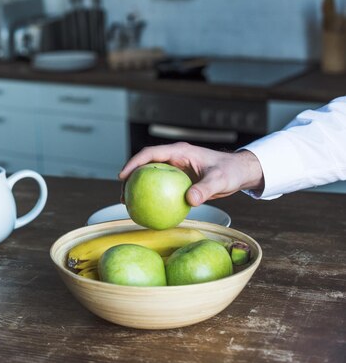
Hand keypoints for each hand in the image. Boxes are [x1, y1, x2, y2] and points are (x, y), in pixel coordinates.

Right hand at [119, 142, 264, 205]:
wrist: (239, 172)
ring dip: (137, 188)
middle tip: (122, 196)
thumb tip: (190, 201)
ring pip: (149, 176)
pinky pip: (159, 186)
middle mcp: (173, 158)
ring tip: (128, 204)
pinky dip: (150, 196)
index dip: (133, 163)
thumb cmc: (230, 172)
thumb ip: (205, 189)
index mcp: (179, 152)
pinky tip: (147, 211)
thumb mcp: (219, 180)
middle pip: (144, 165)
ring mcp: (174, 168)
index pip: (150, 154)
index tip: (122, 176)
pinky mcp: (177, 179)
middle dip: (129, 178)